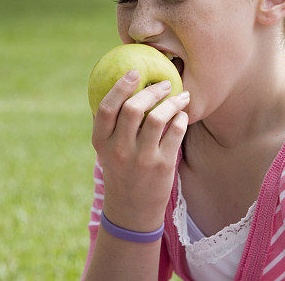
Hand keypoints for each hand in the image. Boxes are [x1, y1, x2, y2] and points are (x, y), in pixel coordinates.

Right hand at [91, 69, 188, 232]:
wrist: (132, 210)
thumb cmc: (121, 171)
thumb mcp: (107, 150)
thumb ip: (110, 124)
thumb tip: (118, 87)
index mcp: (102, 143)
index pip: (107, 108)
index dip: (120, 87)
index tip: (134, 73)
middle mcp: (119, 150)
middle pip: (133, 108)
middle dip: (152, 90)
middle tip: (164, 84)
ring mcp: (141, 159)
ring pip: (157, 118)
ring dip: (172, 101)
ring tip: (180, 96)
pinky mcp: (162, 166)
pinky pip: (175, 132)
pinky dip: (181, 118)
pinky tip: (182, 115)